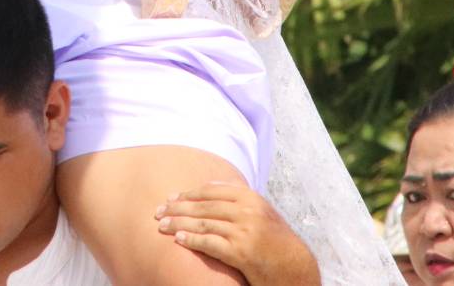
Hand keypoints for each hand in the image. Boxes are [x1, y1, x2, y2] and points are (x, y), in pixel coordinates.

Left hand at [156, 183, 319, 285]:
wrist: (295, 268)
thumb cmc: (275, 241)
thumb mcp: (262, 213)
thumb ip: (239, 199)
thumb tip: (212, 184)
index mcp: (251, 198)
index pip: (212, 190)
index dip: (188, 193)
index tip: (171, 197)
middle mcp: (248, 211)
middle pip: (204, 206)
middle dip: (178, 208)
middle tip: (158, 211)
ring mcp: (245, 231)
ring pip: (204, 223)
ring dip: (178, 224)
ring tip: (162, 225)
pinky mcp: (242, 252)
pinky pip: (211, 243)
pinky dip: (192, 240)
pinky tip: (179, 239)